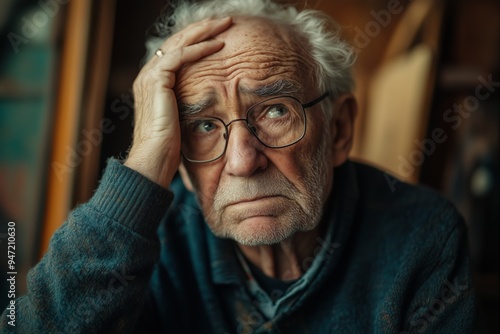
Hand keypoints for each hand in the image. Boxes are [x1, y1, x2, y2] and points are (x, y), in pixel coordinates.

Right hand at [125, 17, 231, 187]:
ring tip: (225, 24)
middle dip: (202, 29)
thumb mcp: (182, 121)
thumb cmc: (169, 149)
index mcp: (153, 83)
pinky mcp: (156, 80)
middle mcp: (148, 75)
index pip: (176, 52)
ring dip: (204, 31)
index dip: (197, 41)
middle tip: (224, 21)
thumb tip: (209, 104)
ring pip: (179, 43)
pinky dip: (200, 48)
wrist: (153, 160)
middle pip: (177, 41)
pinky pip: (180, 56)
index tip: (219, 35)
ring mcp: (150, 76)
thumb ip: (189, 105)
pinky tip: (218, 45)